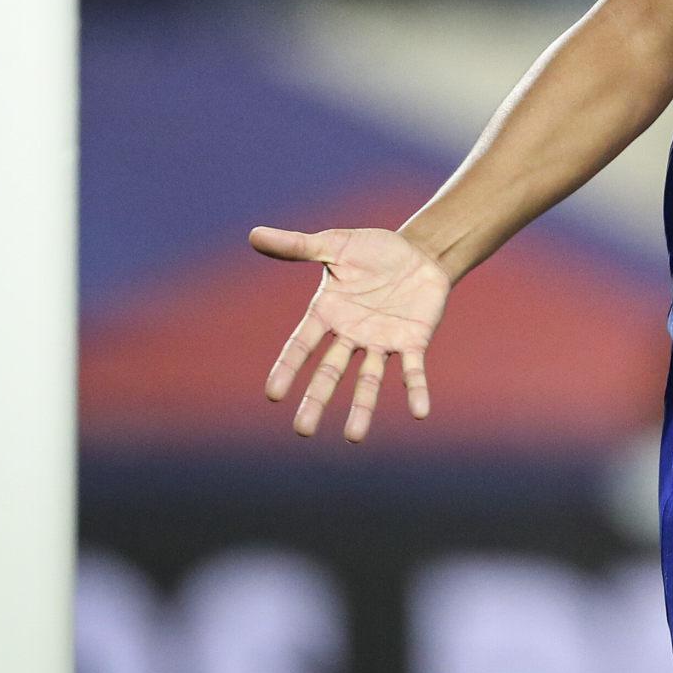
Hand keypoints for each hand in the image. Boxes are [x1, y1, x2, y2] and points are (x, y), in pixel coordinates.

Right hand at [250, 225, 449, 440]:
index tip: (273, 394)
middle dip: (317, 400)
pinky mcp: (412, 342)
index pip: (302, 346)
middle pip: (330, 373)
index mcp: (328, 314)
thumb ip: (298, 246)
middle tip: (303, 431)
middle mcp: (351, 335)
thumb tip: (253, 235)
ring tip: (354, 437)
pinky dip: (416, 390)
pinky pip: (413, 370)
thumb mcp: (335, 245)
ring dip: (362, 407)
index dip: (288, 368)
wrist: (420, 252)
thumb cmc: (373, 250)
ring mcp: (382, 341)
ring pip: (369, 380)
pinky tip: (420, 412)